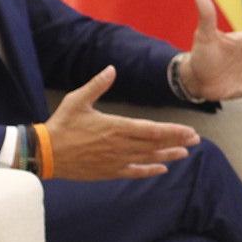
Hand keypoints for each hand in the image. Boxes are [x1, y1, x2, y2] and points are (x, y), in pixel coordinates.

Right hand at [46, 65, 200, 180]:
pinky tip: (161, 169)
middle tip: (196, 140)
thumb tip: (112, 69)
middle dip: (177, 141)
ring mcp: (115, 161)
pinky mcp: (108, 172)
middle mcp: (120, 146)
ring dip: (168, 155)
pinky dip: (149, 171)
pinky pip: (134, 173)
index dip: (173, 131)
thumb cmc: (62, 124)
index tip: (190, 131)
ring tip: (185, 153)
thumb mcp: (78, 100)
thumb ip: (98, 84)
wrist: (45, 153)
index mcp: (116, 127)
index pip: (152, 130)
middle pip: (155, 144)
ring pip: (148, 159)